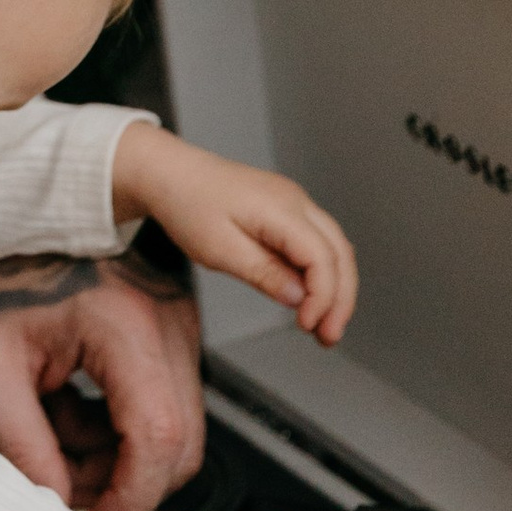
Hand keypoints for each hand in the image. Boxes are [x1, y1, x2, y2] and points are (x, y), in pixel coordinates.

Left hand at [0, 246, 206, 510]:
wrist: (8, 212)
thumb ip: (23, 444)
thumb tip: (59, 503)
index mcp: (126, 326)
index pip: (160, 437)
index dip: (133, 495)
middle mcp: (168, 324)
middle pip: (182, 440)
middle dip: (129, 482)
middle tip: (72, 489)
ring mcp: (177, 324)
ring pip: (175, 424)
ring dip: (121, 453)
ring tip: (52, 434)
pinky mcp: (170, 327)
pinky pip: (162, 397)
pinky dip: (121, 422)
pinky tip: (68, 406)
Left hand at [113, 124, 356, 343]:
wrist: (170, 173)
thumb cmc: (188, 205)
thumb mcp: (220, 249)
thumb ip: (264, 273)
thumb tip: (299, 298)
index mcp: (282, 209)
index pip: (323, 257)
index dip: (323, 296)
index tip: (308, 325)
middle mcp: (297, 202)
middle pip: (340, 253)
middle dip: (341, 298)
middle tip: (329, 337)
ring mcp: (294, 203)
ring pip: (334, 247)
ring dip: (334, 287)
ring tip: (323, 325)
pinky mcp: (286, 210)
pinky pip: (316, 242)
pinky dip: (319, 272)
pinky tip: (309, 297)